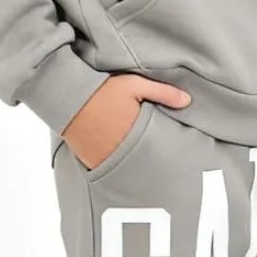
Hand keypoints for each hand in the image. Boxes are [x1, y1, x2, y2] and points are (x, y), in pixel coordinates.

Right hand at [63, 73, 190, 170]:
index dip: (168, 151)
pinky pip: (109, 171)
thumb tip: (188, 101)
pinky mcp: (92, 162)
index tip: (176, 153)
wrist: (68, 97)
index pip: (159, 147)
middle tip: (166, 171)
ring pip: (128, 170)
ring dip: (135, 167)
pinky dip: (117, 168)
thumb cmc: (103, 89)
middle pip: (145, 163)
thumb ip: (163, 93)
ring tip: (145, 166)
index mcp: (136, 131)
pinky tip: (124, 164)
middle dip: (154, 164)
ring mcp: (105, 157)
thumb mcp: (134, 85)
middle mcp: (122, 148)